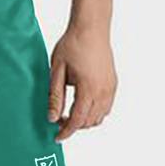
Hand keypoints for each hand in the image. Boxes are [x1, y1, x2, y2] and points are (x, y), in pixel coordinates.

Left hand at [47, 24, 116, 142]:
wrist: (91, 28)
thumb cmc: (72, 45)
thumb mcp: (57, 70)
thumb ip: (55, 96)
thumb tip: (52, 118)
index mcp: (88, 89)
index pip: (77, 120)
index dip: (66, 132)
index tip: (56, 137)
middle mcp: (103, 92)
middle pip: (89, 121)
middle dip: (74, 126)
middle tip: (58, 120)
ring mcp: (110, 88)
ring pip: (100, 116)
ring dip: (85, 120)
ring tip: (69, 113)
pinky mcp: (113, 83)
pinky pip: (106, 107)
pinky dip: (95, 112)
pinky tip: (82, 103)